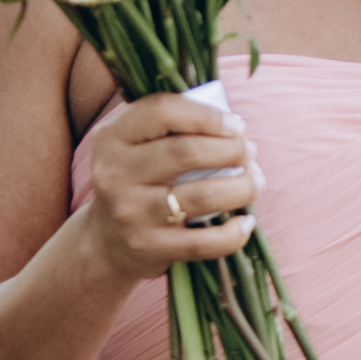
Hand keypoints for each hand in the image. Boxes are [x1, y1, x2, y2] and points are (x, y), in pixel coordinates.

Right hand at [75, 89, 261, 292]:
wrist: (105, 242)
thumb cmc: (138, 181)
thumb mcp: (136, 146)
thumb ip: (172, 127)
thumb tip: (235, 126)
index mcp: (112, 137)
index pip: (162, 111)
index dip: (207, 115)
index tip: (237, 125)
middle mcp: (115, 173)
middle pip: (188, 152)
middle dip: (232, 149)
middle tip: (249, 153)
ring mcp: (131, 213)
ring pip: (203, 195)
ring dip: (242, 187)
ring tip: (255, 182)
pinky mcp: (149, 248)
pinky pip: (203, 242)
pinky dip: (234, 233)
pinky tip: (246, 223)